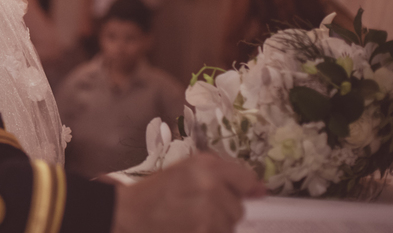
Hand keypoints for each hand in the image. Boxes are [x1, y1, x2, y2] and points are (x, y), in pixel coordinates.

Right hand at [111, 153, 263, 232]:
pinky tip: (190, 227)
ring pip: (229, 225)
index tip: (240, 194)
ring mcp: (208, 216)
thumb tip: (262, 191)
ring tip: (191, 218)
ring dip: (216, 225)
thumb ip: (225, 174)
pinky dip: (209, 231)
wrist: (130, 214)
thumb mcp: (188, 169)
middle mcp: (211, 188)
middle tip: (197, 206)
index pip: (245, 179)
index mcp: (206, 166)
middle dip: (222, 209)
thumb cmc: (157, 190)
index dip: (244, 188)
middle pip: (238, 208)